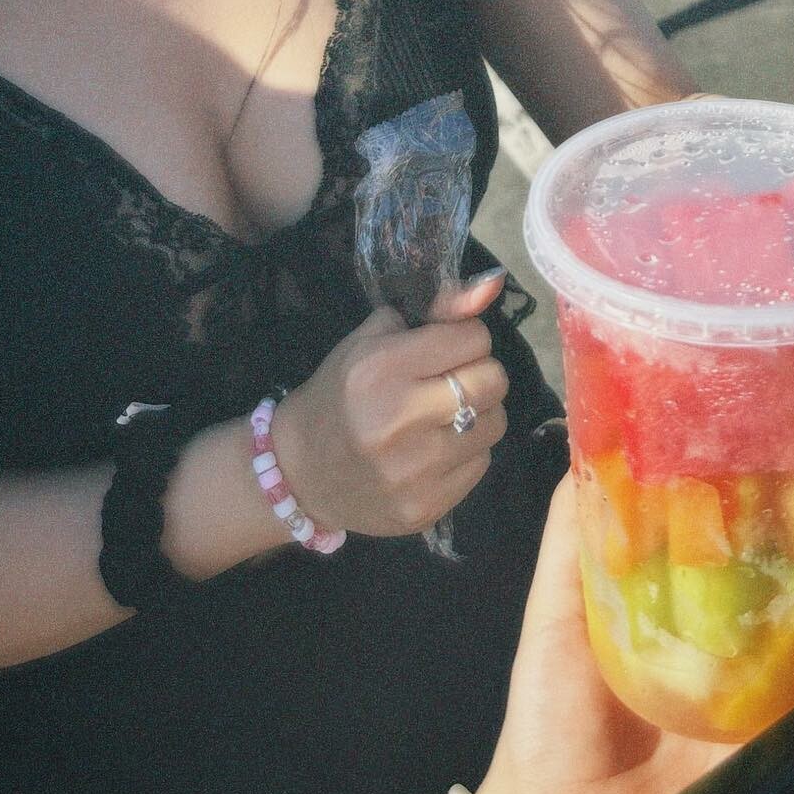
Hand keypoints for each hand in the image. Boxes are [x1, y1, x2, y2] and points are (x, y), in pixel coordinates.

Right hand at [271, 271, 508, 536]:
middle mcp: (398, 420)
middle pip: (492, 381)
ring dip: (478, 414)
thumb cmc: (340, 394)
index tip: (449, 348)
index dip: (466, 339)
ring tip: (445, 416)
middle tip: (454, 380)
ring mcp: (414, 470)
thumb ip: (436, 312)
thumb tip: (491, 286)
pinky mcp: (426, 507)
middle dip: (479, 373)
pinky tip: (435, 449)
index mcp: (381, 370)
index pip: (473, 339)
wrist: (299, 472)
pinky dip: (467, 451)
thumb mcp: (373, 341)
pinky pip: (480, 463)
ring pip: (494, 423)